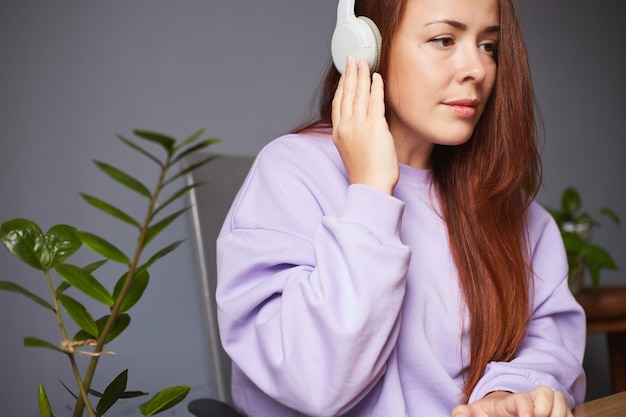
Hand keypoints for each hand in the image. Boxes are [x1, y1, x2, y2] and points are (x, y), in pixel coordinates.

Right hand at [331, 56, 397, 194]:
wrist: (370, 185)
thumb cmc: (365, 173)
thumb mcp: (352, 150)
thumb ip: (353, 133)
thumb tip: (359, 122)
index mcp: (338, 133)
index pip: (338, 103)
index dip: (342, 86)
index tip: (345, 74)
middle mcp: (346, 126)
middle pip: (346, 94)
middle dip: (349, 73)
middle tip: (352, 58)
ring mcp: (359, 125)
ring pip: (359, 94)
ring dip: (361, 75)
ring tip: (363, 61)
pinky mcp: (375, 126)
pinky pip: (375, 101)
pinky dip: (376, 87)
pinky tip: (377, 77)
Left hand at [451, 386, 572, 416]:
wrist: (502, 410)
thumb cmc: (490, 413)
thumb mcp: (476, 413)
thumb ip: (465, 413)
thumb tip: (457, 414)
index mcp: (509, 401)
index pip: (520, 398)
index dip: (526, 407)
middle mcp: (529, 398)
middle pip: (546, 392)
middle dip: (547, 409)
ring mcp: (543, 403)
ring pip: (560, 399)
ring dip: (559, 413)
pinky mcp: (555, 410)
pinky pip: (570, 410)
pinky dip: (567, 416)